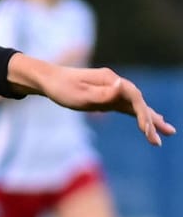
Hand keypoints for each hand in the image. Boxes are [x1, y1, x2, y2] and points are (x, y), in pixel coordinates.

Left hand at [19, 59, 172, 145]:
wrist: (49, 81)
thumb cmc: (62, 88)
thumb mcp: (79, 94)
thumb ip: (101, 93)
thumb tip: (121, 86)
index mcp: (110, 80)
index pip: (134, 97)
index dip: (142, 114)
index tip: (146, 129)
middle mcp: (115, 83)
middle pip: (138, 102)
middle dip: (151, 120)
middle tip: (163, 136)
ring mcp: (113, 90)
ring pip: (136, 106)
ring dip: (151, 119)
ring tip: (168, 132)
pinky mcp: (108, 97)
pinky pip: (128, 108)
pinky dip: (140, 116)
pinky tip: (150, 124)